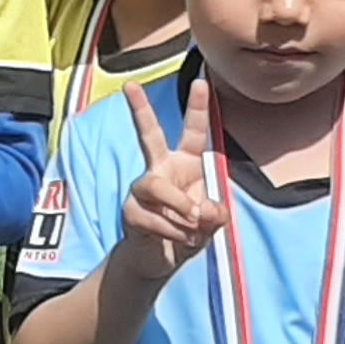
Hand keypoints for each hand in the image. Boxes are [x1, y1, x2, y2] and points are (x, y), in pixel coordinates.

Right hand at [118, 79, 226, 276]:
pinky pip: (154, 216)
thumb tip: (205, 211)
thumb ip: (215, 215)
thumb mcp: (210, 225)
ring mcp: (143, 189)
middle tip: (129, 85)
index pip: (194, 132)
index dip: (198, 108)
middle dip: (140, 109)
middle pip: (149, 135)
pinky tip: (183, 239)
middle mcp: (161, 169)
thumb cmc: (186, 233)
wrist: (158, 262)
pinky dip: (175, 231)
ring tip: (194, 225)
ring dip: (179, 207)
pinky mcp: (131, 210)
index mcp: (185, 164)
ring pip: (157, 186)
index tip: (201, 81)